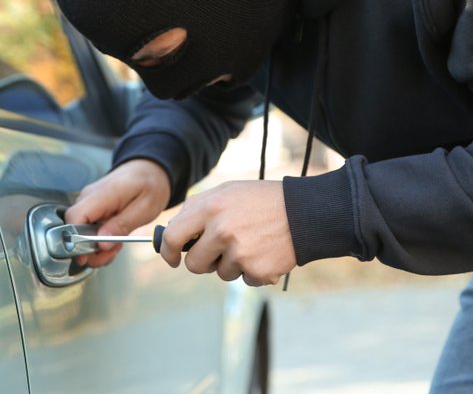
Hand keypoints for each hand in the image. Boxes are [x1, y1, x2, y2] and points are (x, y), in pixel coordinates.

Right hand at [64, 158, 171, 267]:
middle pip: (74, 228)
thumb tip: (101, 244)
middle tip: (112, 252)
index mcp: (102, 194)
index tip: (89, 255)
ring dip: (96, 246)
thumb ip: (122, 226)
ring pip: (79, 231)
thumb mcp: (145, 208)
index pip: (74, 218)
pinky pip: (87, 227)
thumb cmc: (150, 185)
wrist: (150, 169)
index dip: (76, 240)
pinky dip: (98, 239)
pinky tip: (113, 240)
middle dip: (90, 248)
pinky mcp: (92, 207)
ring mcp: (89, 202)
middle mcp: (89, 197)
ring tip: (117, 245)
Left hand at [159, 180, 294, 286]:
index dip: (168, 252)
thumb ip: (197, 209)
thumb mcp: (227, 192)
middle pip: (194, 264)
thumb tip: (172, 232)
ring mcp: (239, 253)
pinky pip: (244, 280)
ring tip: (252, 242)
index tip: (172, 259)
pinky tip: (265, 252)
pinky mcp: (256, 270)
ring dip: (233, 263)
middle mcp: (221, 230)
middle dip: (204, 262)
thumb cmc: (261, 201)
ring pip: (221, 273)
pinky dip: (253, 270)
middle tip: (221, 250)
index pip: (174, 237)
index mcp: (210, 207)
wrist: (304, 212)